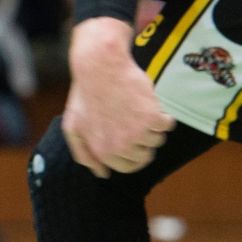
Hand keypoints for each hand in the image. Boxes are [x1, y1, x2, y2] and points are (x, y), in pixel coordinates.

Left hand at [62, 17, 175, 178]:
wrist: (100, 66)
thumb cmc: (86, 94)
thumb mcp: (74, 126)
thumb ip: (84, 153)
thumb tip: (102, 174)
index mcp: (102, 151)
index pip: (126, 167)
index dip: (130, 154)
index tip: (131, 141)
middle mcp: (121, 147)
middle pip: (144, 156)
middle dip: (141, 141)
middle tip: (132, 120)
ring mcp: (137, 133)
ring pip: (157, 141)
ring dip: (151, 126)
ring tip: (136, 108)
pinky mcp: (152, 118)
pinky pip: (168, 125)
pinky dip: (163, 115)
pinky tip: (148, 102)